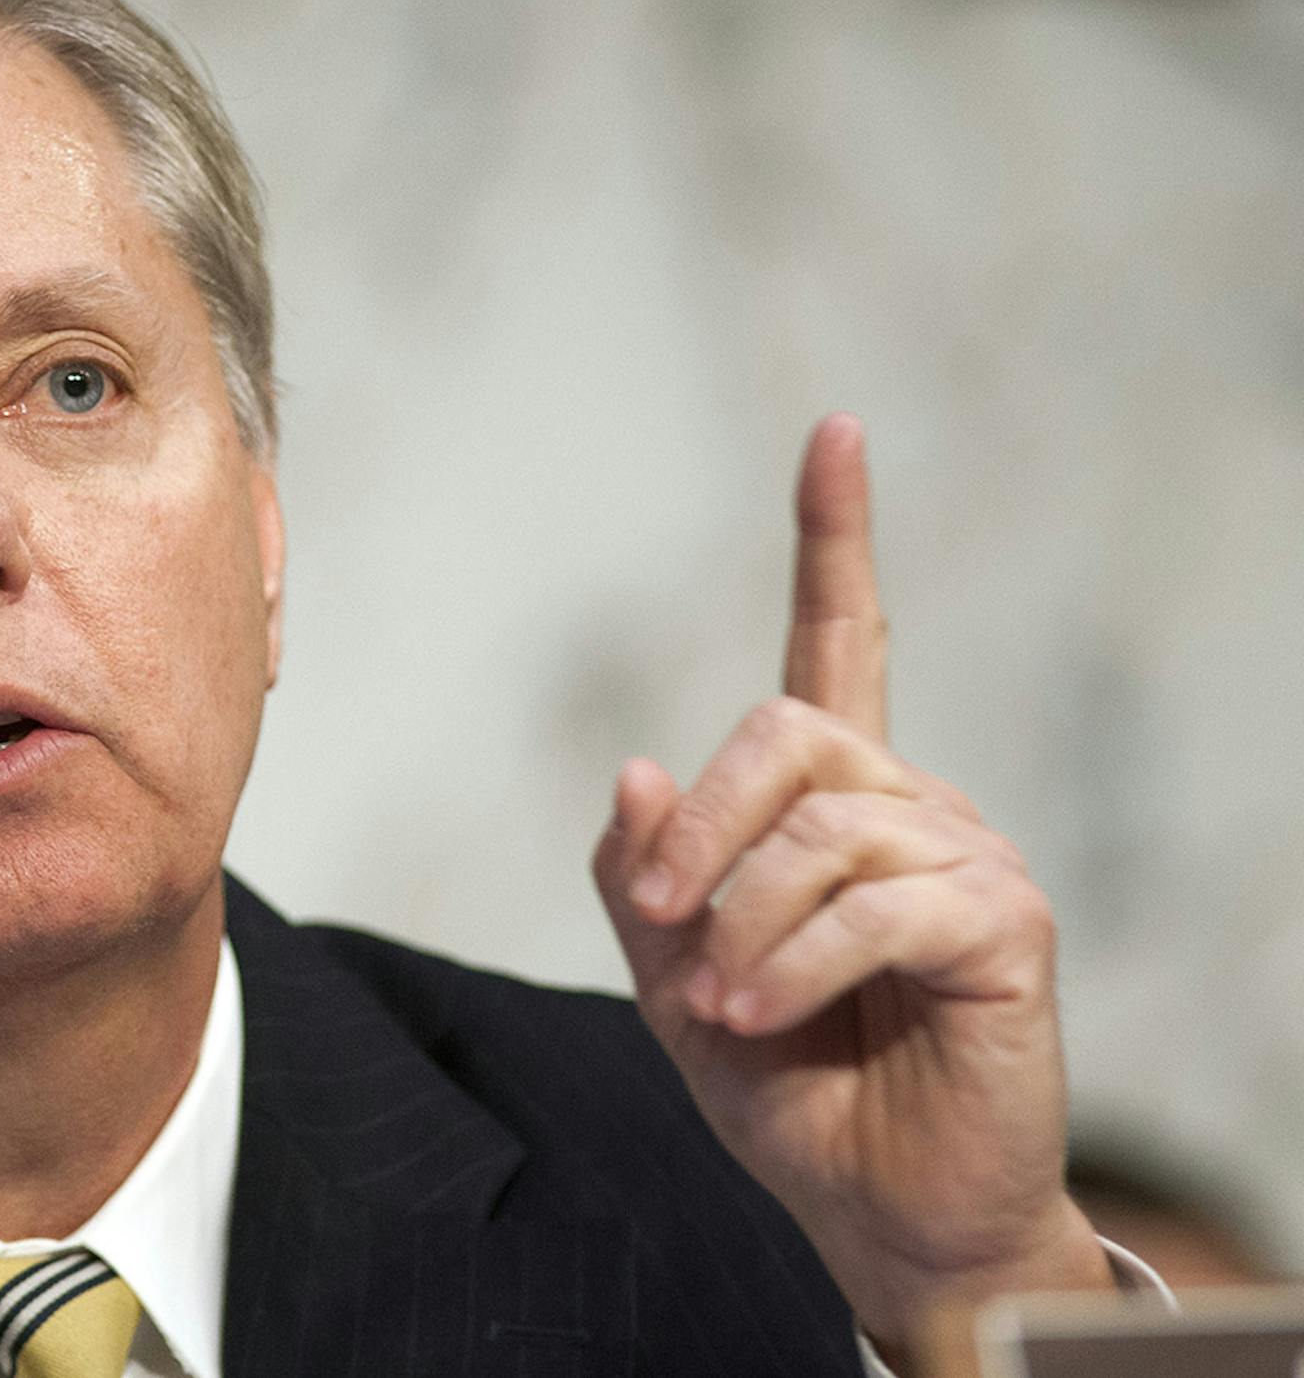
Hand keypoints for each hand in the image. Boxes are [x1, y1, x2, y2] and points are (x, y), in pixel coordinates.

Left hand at [591, 414, 1111, 1363]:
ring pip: (821, 825)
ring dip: (740, 921)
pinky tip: (759, 1011)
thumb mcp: (673, 977)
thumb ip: (642, 876)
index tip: (835, 433)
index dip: (835, 538)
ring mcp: (965, 854)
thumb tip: (636, 765)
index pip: (840, 640)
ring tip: (724, 1004)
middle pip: (785, 728)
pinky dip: (794, 958)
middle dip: (699, 826)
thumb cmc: (787, 1087)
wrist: (878, 1208)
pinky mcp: (1004, 922)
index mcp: (831, 800)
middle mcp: (909, 802)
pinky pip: (877, 900)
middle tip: (658, 921)